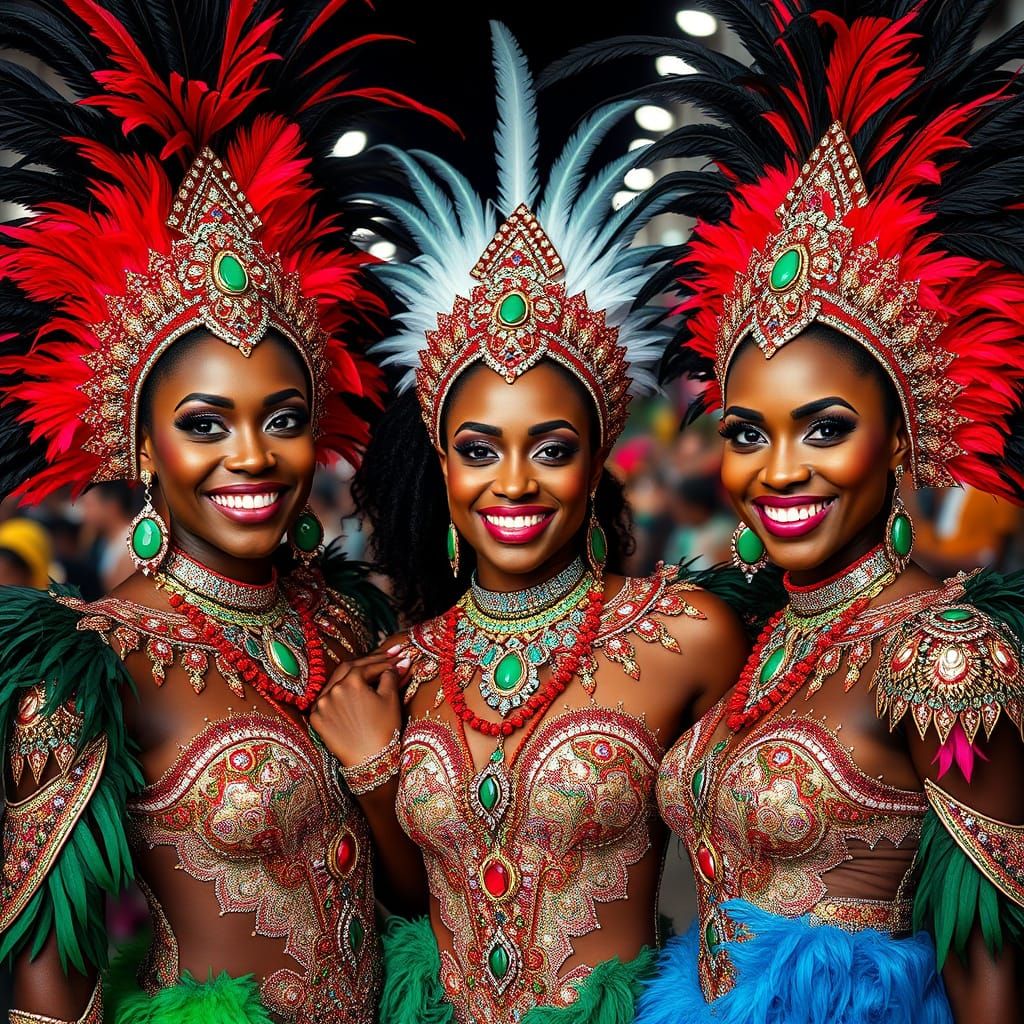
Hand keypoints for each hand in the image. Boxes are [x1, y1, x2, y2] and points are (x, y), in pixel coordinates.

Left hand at [309, 645, 409, 766]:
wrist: (370, 761)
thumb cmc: (384, 730)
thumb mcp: (391, 699)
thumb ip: (392, 676)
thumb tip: (400, 662)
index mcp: (351, 682)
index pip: (370, 666)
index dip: (386, 662)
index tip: (398, 659)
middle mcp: (332, 690)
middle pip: (351, 668)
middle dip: (370, 662)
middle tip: (387, 657)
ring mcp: (321, 705)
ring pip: (337, 682)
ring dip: (353, 675)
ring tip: (369, 670)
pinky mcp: (316, 719)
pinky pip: (327, 699)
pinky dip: (338, 692)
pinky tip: (348, 689)